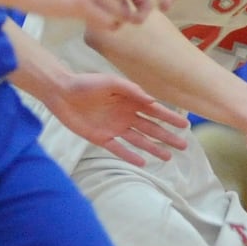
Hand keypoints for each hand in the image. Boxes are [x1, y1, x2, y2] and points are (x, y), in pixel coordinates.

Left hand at [46, 71, 189, 165]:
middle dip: (167, 136)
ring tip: (168, 158)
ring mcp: (114, 127)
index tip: (185, 125)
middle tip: (183, 146)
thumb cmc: (86, 83)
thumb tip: (153, 101)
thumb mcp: (111, 82)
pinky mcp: (101, 137)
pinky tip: (143, 163)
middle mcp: (125, 114)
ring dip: (153, 148)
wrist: (61, 92)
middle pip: (151, 128)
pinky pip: (119, 149)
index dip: (170, 118)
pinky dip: (130, 156)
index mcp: (130, 99)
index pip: (155, 111)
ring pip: (139, 140)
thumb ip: (132, 90)